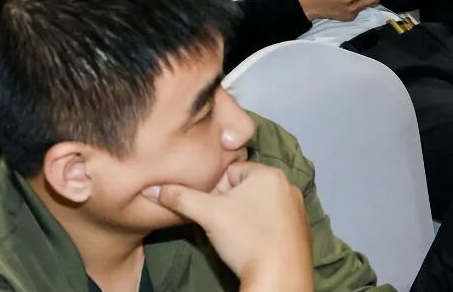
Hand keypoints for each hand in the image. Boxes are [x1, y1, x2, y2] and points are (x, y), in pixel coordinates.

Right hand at [150, 162, 311, 287]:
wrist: (278, 279)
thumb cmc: (245, 239)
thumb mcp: (207, 214)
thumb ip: (178, 196)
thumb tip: (150, 189)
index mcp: (269, 173)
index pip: (228, 173)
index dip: (213, 192)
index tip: (211, 212)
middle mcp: (287, 186)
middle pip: (243, 187)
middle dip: (228, 203)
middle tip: (221, 224)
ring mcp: (298, 209)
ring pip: (257, 204)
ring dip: (243, 215)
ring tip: (235, 235)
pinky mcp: (301, 229)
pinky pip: (273, 219)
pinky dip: (260, 227)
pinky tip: (252, 243)